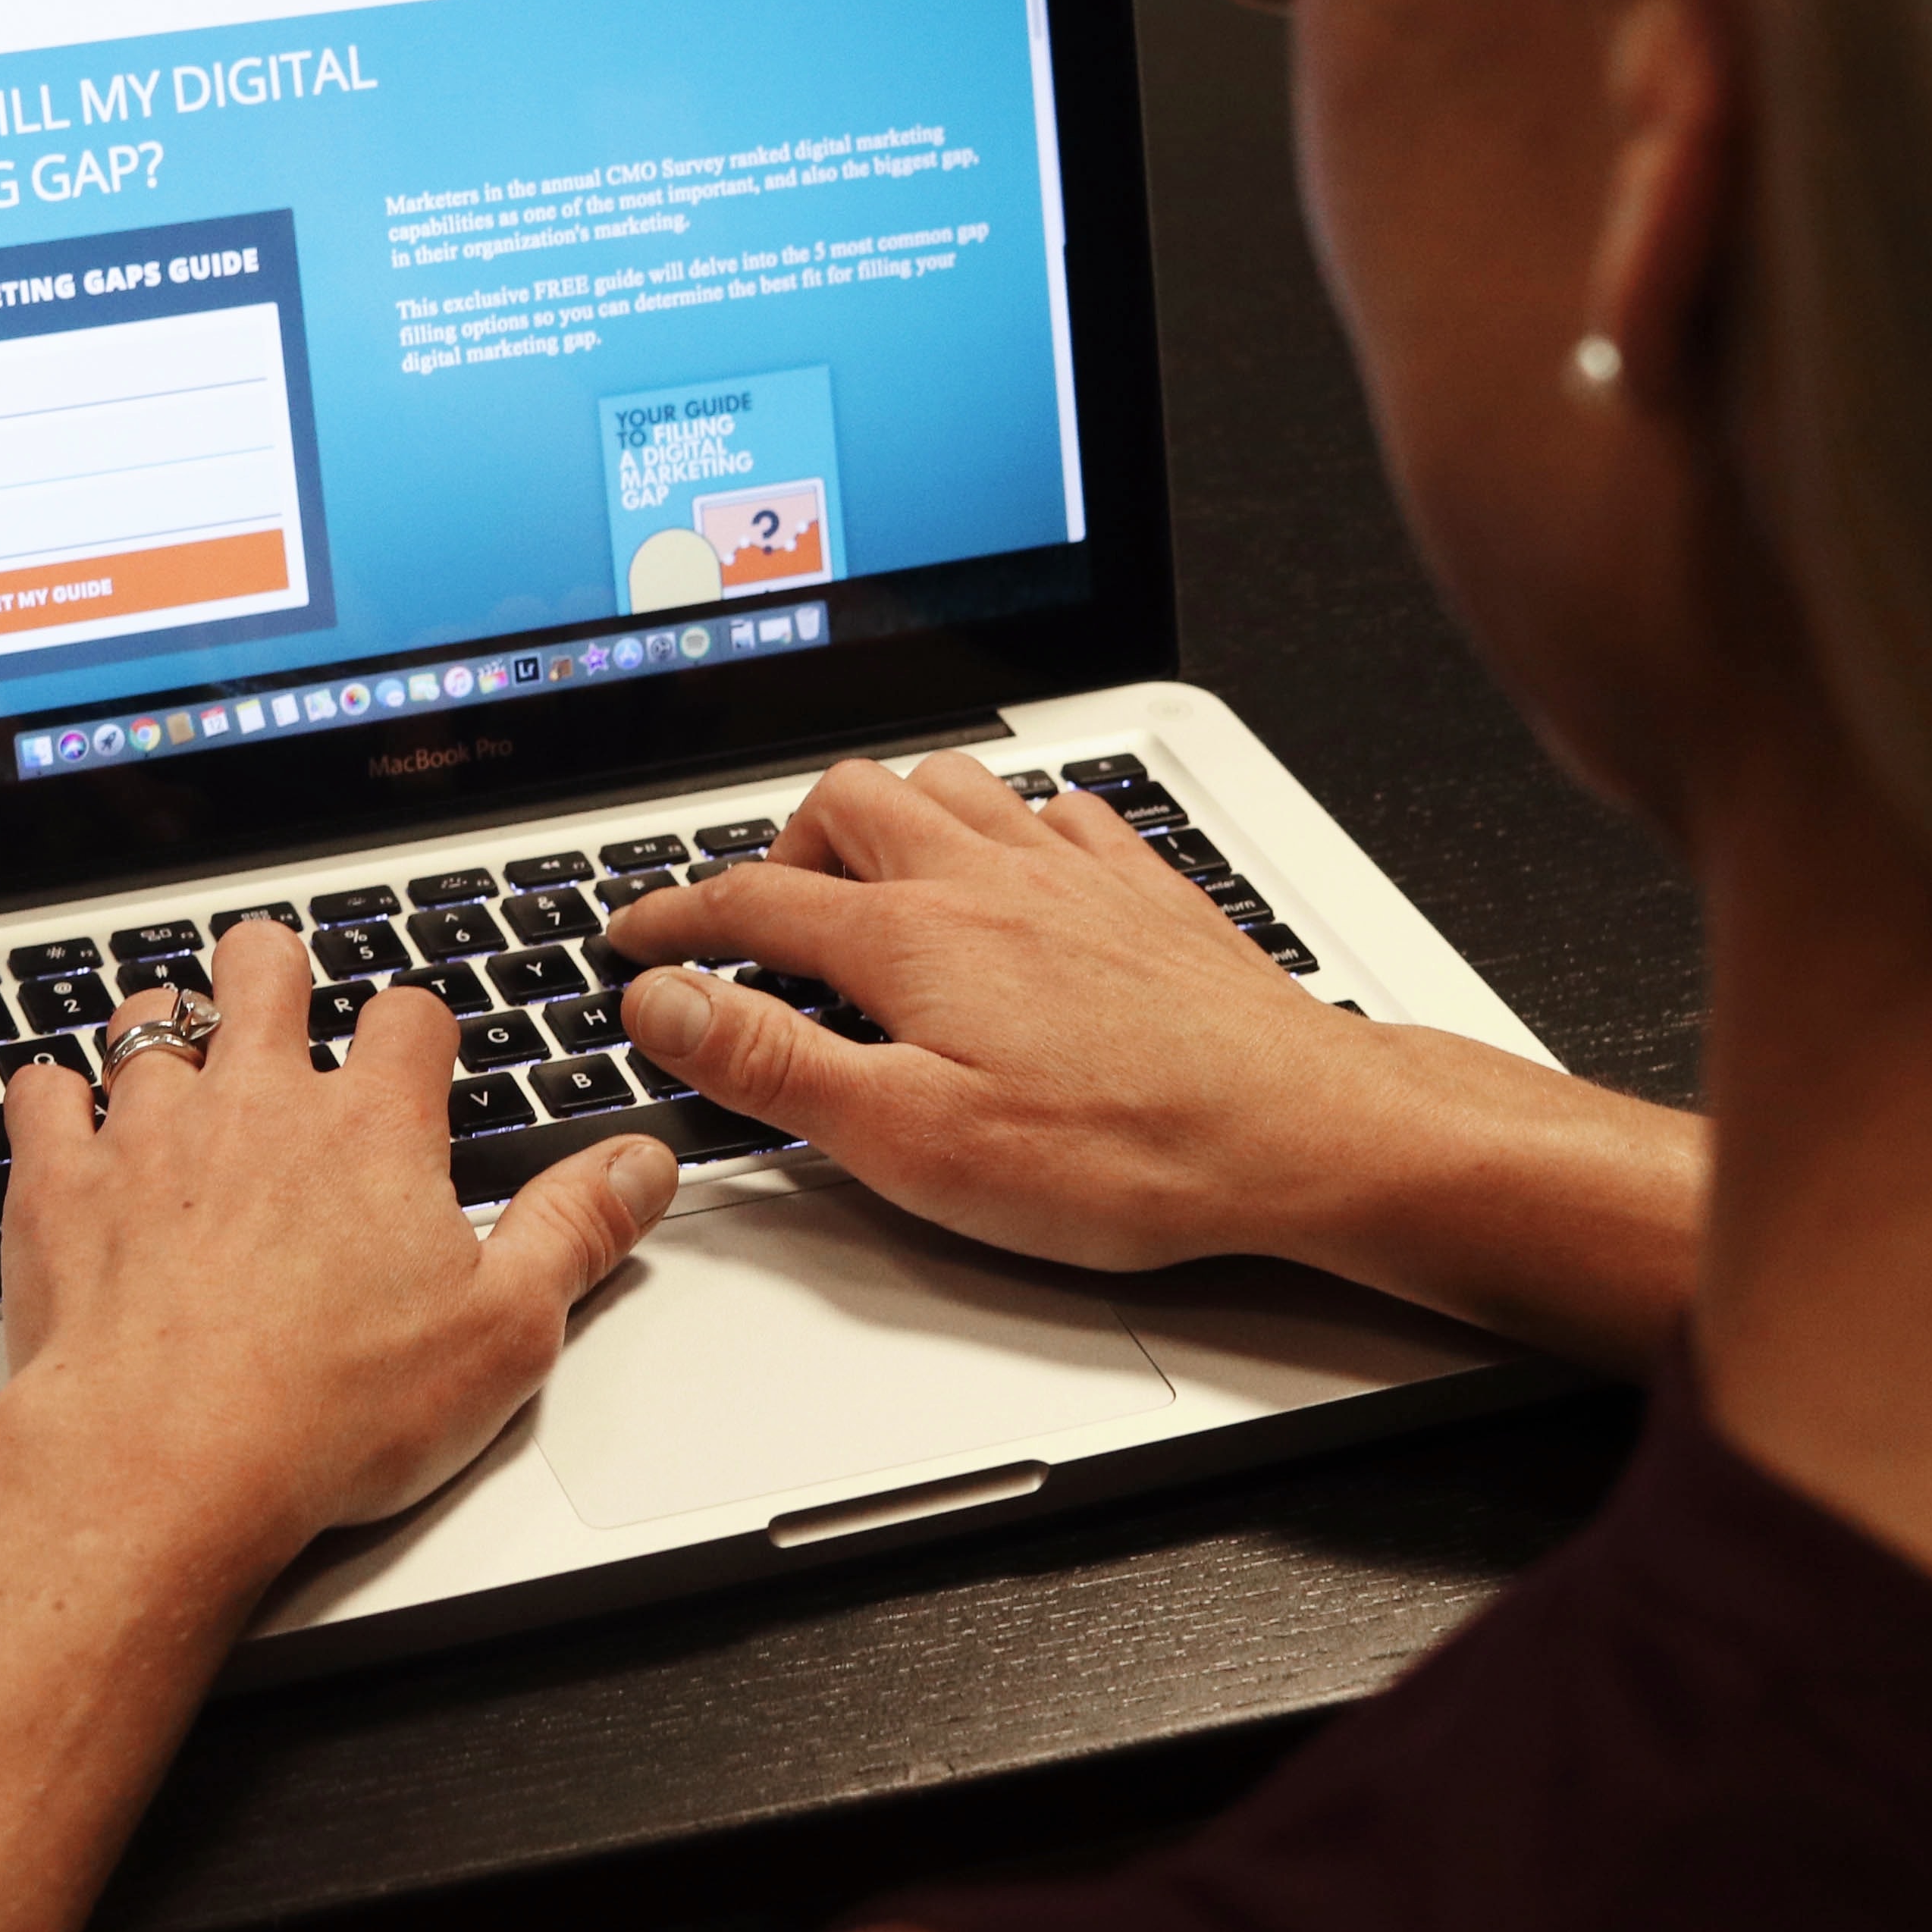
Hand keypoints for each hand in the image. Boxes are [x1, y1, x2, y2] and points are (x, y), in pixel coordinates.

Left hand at [0, 914, 681, 1574]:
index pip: (407, 1018)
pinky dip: (53, 1098)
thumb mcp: (504, 1332)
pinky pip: (40, 1094)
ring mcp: (149, 1132)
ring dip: (164, 1026)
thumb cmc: (331, 1411)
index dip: (415, 1027)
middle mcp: (258, 1102)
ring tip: (177, 1053)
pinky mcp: (59, 1184)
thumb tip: (639, 1166)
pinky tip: (66, 1119)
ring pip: (149, 1020)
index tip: (415, 1053)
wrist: (167, 1461)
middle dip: (273, 971)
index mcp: (372, 1127)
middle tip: (278, 994)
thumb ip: (575, 1231)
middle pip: (262, 968)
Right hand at [602, 752, 1387, 1271]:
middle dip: (778, 847)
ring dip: (888, 812)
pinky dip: (1008, 821)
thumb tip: (666, 1003)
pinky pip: (1059, 807)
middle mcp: (986, 877)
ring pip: (950, 780)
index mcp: (912, 937)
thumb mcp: (908, 1136)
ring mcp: (1072, 873)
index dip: (675, 920)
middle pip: (847, 803)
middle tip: (755, 914)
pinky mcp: (1145, 889)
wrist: (1298, 1130)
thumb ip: (773, 1063)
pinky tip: (1016, 864)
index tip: (633, 938)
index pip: (753, 903)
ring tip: (867, 875)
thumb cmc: (1120, 1151)